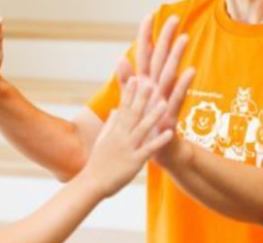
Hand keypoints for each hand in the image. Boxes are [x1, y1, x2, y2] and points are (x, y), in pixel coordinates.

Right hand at [80, 77, 172, 197]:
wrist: (93, 183)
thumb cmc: (98, 162)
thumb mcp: (102, 139)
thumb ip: (110, 123)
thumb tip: (115, 109)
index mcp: (115, 130)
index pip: (123, 107)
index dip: (129, 92)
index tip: (136, 77)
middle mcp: (121, 136)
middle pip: (133, 113)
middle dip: (142, 97)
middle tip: (151, 82)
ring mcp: (128, 148)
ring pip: (142, 128)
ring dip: (154, 115)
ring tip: (164, 102)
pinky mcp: (134, 161)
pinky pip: (149, 149)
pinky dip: (159, 141)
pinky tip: (170, 133)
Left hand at [115, 14, 194, 163]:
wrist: (161, 151)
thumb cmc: (147, 125)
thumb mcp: (132, 102)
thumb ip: (127, 81)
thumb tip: (121, 59)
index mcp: (145, 83)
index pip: (145, 54)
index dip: (145, 35)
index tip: (149, 15)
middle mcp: (157, 87)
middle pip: (161, 58)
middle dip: (166, 38)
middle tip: (174, 18)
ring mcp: (166, 99)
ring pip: (171, 74)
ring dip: (177, 56)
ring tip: (184, 37)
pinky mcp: (171, 114)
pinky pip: (178, 97)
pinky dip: (183, 84)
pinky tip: (191, 70)